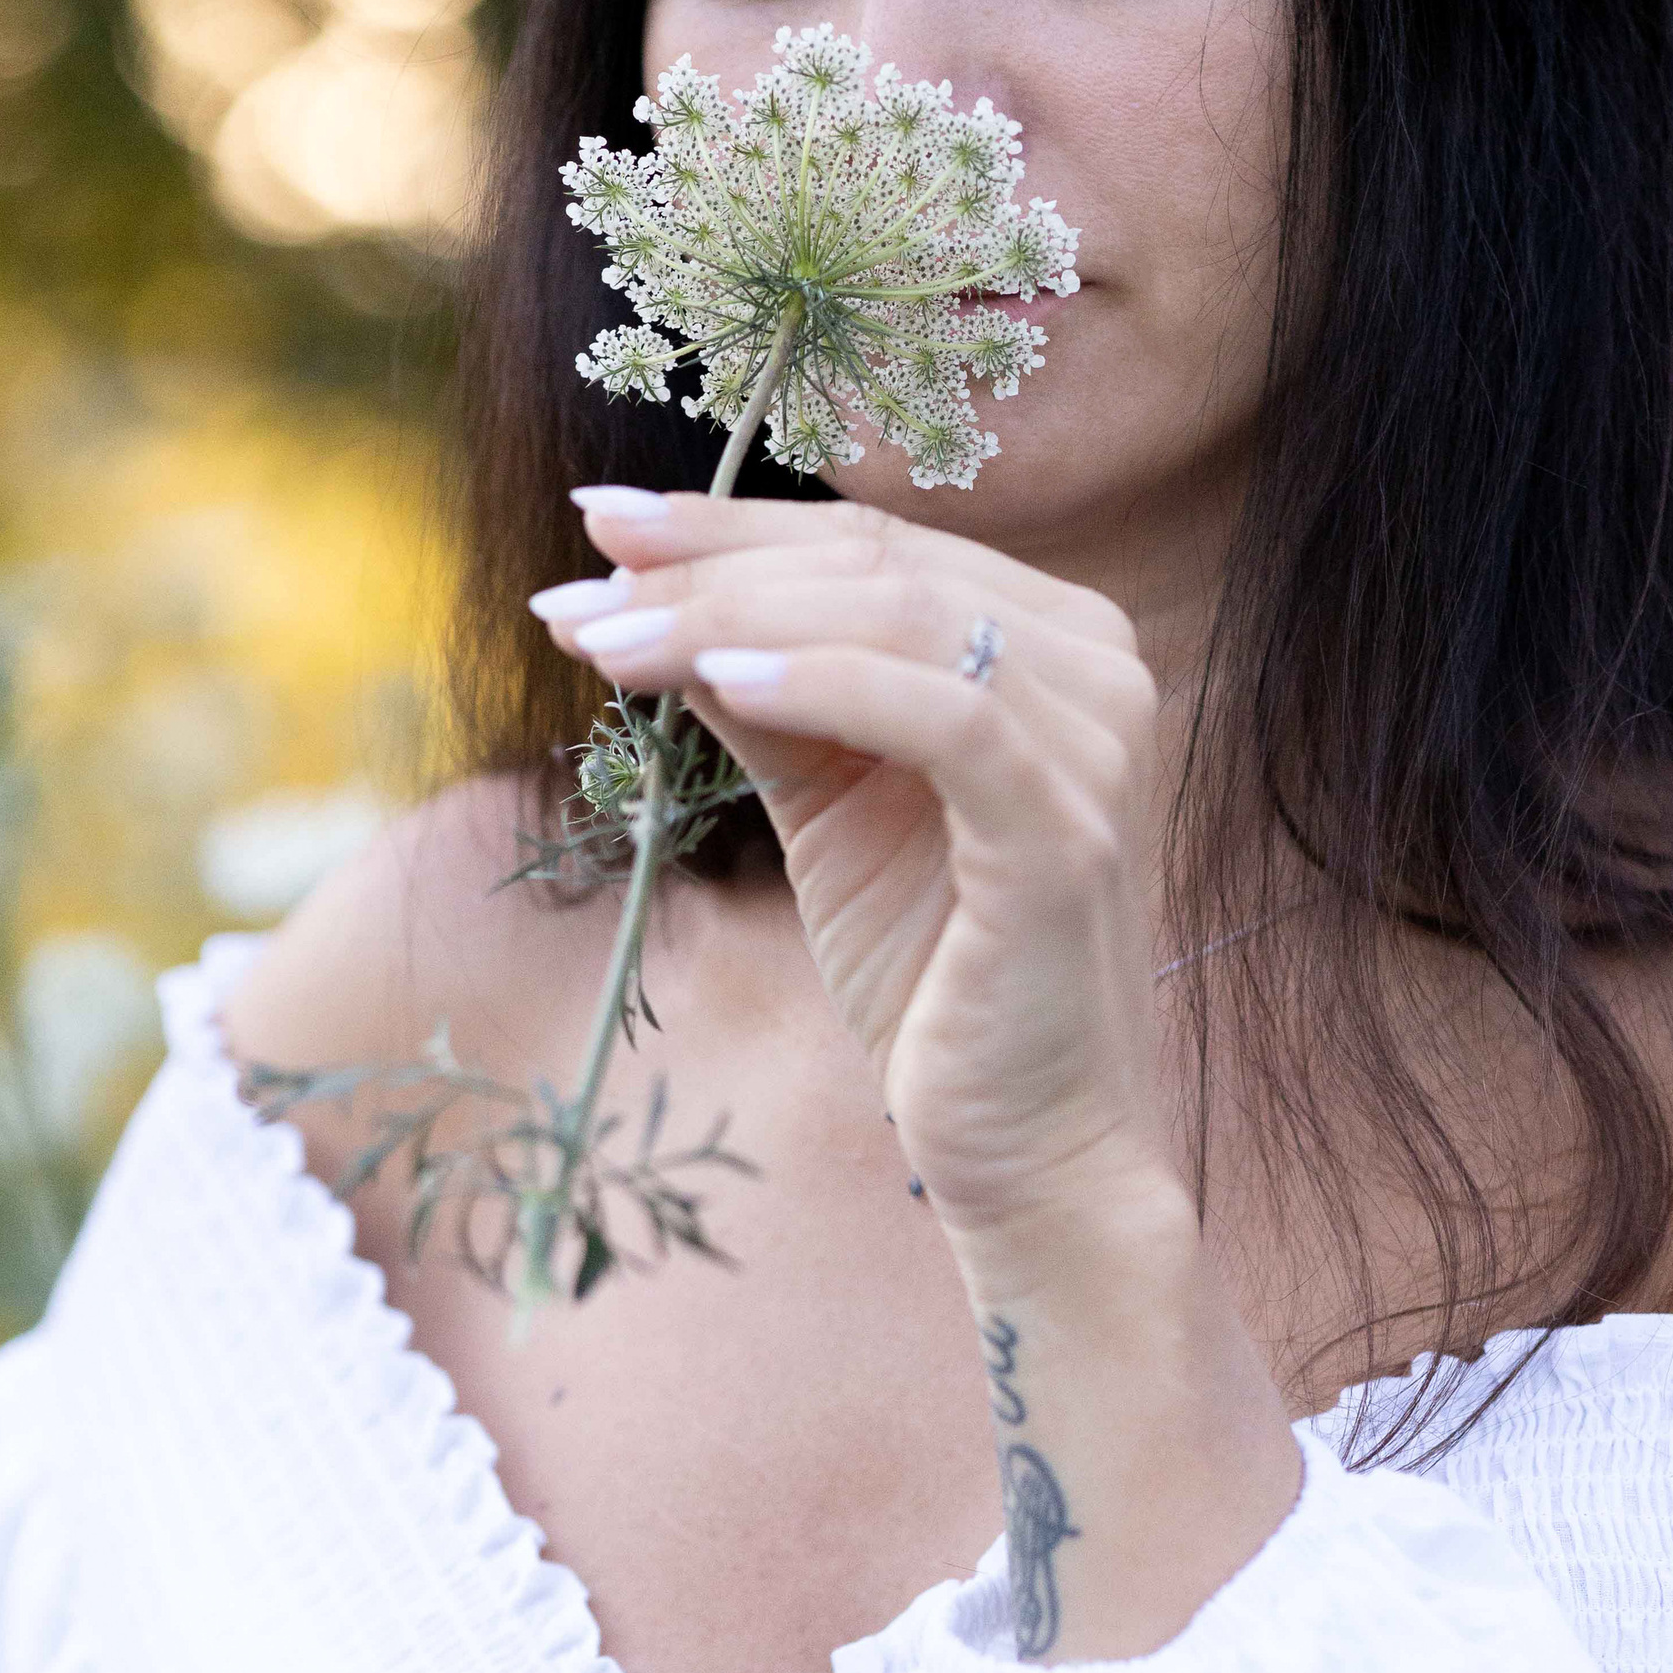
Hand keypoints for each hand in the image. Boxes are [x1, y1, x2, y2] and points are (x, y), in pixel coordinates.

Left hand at [542, 485, 1177, 1252]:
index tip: (599, 526)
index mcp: (1050, 644)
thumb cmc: (932, 979)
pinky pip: (940, 716)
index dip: (727, 526)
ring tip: (607, 638)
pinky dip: (818, 685)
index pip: (872, 546)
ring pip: (898, 620)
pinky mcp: (1068, 828)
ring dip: (730, 618)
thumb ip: (764, 699)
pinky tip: (712, 682)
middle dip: (707, 567)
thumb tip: (634, 598)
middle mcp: (1096, 669)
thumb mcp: (830, 807)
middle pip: (877, 564)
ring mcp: (1095, 745)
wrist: (1026, 1145)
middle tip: (577, 587)